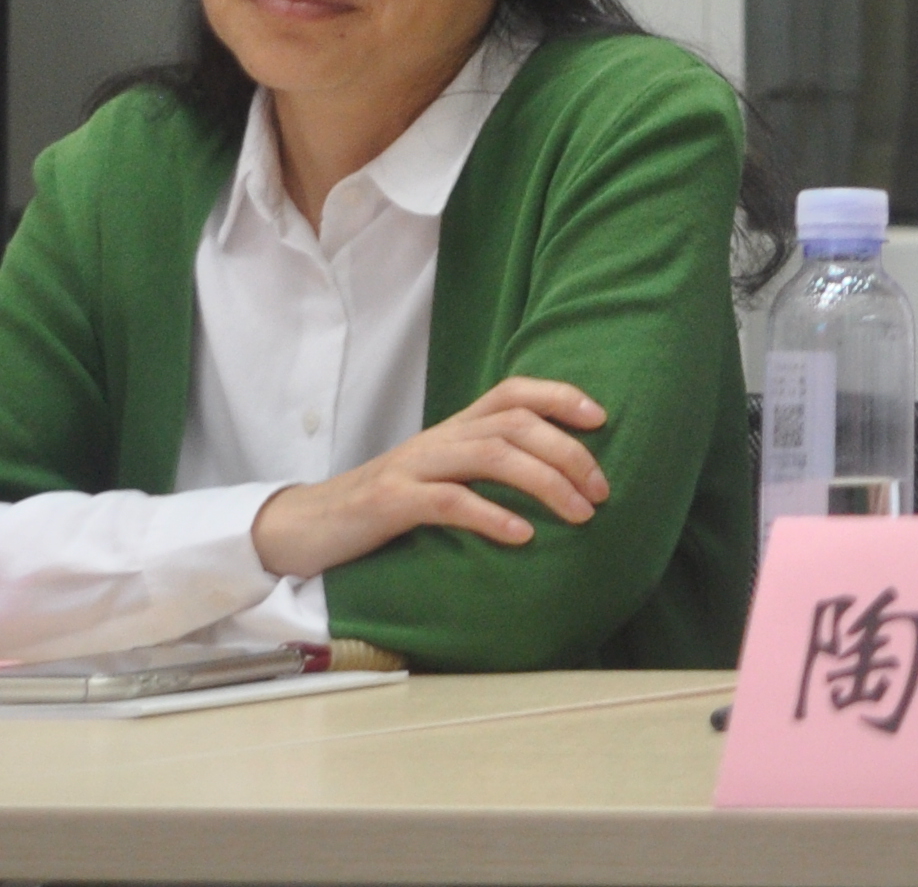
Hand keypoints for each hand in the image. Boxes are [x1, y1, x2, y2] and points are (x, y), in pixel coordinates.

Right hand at [249, 376, 610, 578]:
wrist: (304, 528)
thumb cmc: (383, 507)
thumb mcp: (438, 477)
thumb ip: (482, 468)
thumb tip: (555, 478)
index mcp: (453, 429)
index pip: (513, 391)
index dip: (560, 396)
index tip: (602, 418)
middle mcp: (439, 438)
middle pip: (517, 424)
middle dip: (570, 453)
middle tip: (603, 491)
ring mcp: (414, 467)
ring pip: (493, 455)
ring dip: (547, 482)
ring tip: (581, 513)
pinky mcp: (390, 502)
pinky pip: (450, 502)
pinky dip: (493, 516)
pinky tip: (523, 536)